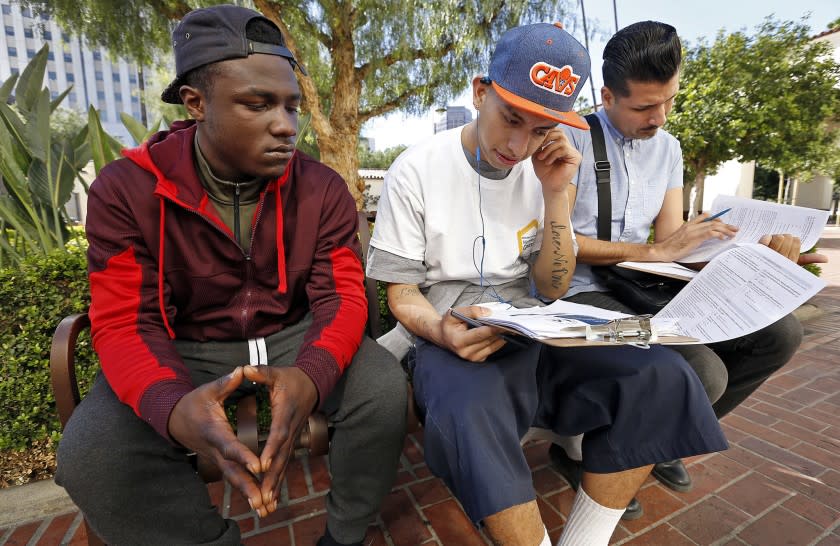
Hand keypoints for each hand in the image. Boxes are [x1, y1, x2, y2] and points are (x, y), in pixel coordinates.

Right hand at [168, 368, 264, 514]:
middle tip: (262, 500)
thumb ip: (226, 383)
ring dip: (248, 493)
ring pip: (233, 479)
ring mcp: (216, 459)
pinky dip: (246, 490)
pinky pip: (234, 477)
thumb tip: (242, 370)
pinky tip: (259, 501)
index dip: (245, 456)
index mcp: (214, 432)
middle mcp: (215, 450)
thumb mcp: (208, 390)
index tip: (259, 466)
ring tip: (264, 509)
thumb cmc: (193, 403)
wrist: (174, 419)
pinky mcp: (220, 462)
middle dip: (248, 486)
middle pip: (232, 472)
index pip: (231, 447)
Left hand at [241, 365, 317, 515]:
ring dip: (276, 484)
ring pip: (285, 464)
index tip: (262, 464)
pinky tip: (273, 498)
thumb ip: (261, 373)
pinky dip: (279, 481)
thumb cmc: (291, 378)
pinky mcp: (292, 443)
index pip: (278, 433)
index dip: (271, 449)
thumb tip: (244, 368)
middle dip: (273, 477)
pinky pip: (285, 464)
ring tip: (267, 504)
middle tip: (263, 495)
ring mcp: (293, 438)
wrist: (312, 384)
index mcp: (285, 413)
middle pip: (283, 456)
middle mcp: (291, 429)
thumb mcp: (276, 373)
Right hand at [437, 306, 506, 361]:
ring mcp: (472, 358)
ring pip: (493, 345)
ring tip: (510, 327)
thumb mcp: (454, 313)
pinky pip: (492, 349)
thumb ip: (471, 311)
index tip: (505, 324)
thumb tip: (488, 313)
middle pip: (488, 340)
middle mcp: (466, 352)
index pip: (480, 334)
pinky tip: (502, 334)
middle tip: (512, 323)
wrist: (443, 337)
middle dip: (500, 331)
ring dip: (502, 336)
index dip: (493, 329)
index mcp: (458, 341)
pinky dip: (498, 341)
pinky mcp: (478, 360)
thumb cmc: (449, 324)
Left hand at [531, 128, 580, 194]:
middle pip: (560, 133)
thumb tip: (538, 133)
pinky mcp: (576, 157)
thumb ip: (539, 144)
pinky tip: (548, 162)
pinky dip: (553, 154)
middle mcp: (568, 147)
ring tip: (542, 158)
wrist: (549, 185)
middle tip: (539, 146)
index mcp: (559, 145)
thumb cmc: (544, 172)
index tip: (536, 140)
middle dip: (547, 138)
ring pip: (561, 141)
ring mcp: (573, 152)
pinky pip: (564, 149)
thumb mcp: (538, 155)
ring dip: (548, 149)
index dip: (546, 133)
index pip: (556, 132)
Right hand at [653, 213, 738, 261]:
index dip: (717, 219)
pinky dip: (718, 234)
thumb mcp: (682, 238)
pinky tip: (723, 238)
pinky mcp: (694, 237)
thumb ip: (692, 235)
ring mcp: (693, 231)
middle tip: (735, 228)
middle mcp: (692, 225)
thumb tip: (702, 238)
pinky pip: (710, 233)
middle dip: (726, 225)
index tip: (725, 224)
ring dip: (725, 229)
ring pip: (713, 226)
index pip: (705, 217)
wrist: (662, 250)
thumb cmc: (671, 247)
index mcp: (689, 224)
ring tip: (733, 233)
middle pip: (713, 221)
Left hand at [758, 234, 828, 264]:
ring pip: (778, 237)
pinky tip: (765, 241)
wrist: (757, 279)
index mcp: (791, 261)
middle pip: (786, 237)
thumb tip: (826, 259)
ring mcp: (770, 256)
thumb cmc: (777, 270)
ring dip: (774, 237)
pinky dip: (766, 238)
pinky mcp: (758, 254)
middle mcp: (782, 259)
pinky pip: (765, 240)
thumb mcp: (793, 266)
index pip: (796, 241)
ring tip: (771, 243)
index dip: (791, 240)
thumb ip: (808, 260)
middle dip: (783, 237)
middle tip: (778, 243)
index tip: (787, 244)